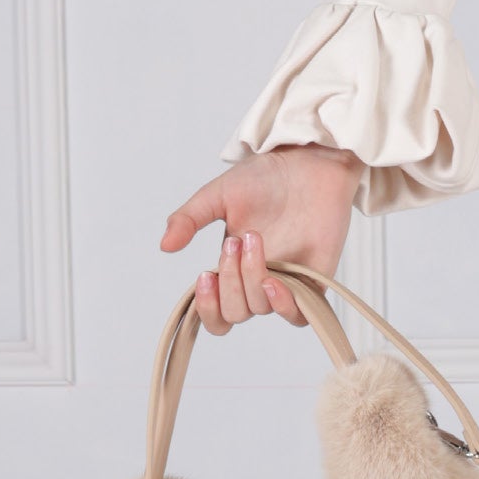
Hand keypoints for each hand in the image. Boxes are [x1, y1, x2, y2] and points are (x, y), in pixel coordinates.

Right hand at [159, 144, 363, 335]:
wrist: (307, 163)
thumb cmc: (264, 178)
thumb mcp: (217, 196)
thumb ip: (189, 220)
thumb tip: (165, 245)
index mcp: (231, 267)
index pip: (214, 311)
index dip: (206, 306)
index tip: (205, 277)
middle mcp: (256, 280)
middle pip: (234, 312)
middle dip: (230, 281)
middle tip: (234, 241)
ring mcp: (285, 282)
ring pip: (260, 308)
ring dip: (251, 278)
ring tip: (254, 239)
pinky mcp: (314, 281)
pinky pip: (299, 315)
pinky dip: (284, 306)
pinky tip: (274, 283)